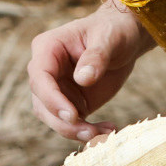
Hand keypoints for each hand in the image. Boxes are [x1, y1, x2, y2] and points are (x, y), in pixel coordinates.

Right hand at [29, 2, 150, 139]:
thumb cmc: (114, 30)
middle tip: (88, 132)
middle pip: (42, 104)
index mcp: (47, 48)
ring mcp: (58, 89)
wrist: (126, 39)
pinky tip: (108, 130)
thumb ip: (96, 56)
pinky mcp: (72, 103)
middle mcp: (47, 71)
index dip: (51, 98)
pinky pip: (73, 123)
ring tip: (101, 134)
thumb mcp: (109, 38)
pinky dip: (88, 131)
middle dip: (63, 122)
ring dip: (75, 131)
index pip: (39, 77)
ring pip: (54, 118)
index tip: (72, 115)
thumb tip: (82, 79)